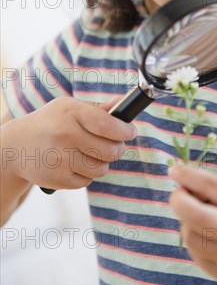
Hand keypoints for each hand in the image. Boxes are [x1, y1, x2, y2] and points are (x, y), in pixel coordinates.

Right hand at [2, 96, 137, 189]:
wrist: (17, 146)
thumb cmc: (51, 123)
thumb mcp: (69, 108)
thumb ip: (98, 109)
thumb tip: (123, 104)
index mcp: (71, 112)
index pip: (108, 125)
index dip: (125, 130)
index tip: (131, 131)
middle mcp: (65, 134)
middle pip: (110, 150)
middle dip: (118, 149)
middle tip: (116, 145)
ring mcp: (60, 158)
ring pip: (101, 168)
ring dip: (102, 163)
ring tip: (92, 154)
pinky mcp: (57, 179)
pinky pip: (87, 181)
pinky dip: (86, 174)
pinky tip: (75, 164)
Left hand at [169, 164, 216, 284]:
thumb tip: (185, 183)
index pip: (214, 187)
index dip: (189, 176)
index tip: (174, 170)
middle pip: (195, 215)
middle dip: (179, 200)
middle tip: (180, 193)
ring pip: (190, 236)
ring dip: (188, 222)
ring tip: (201, 216)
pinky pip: (197, 255)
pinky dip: (196, 241)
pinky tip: (208, 235)